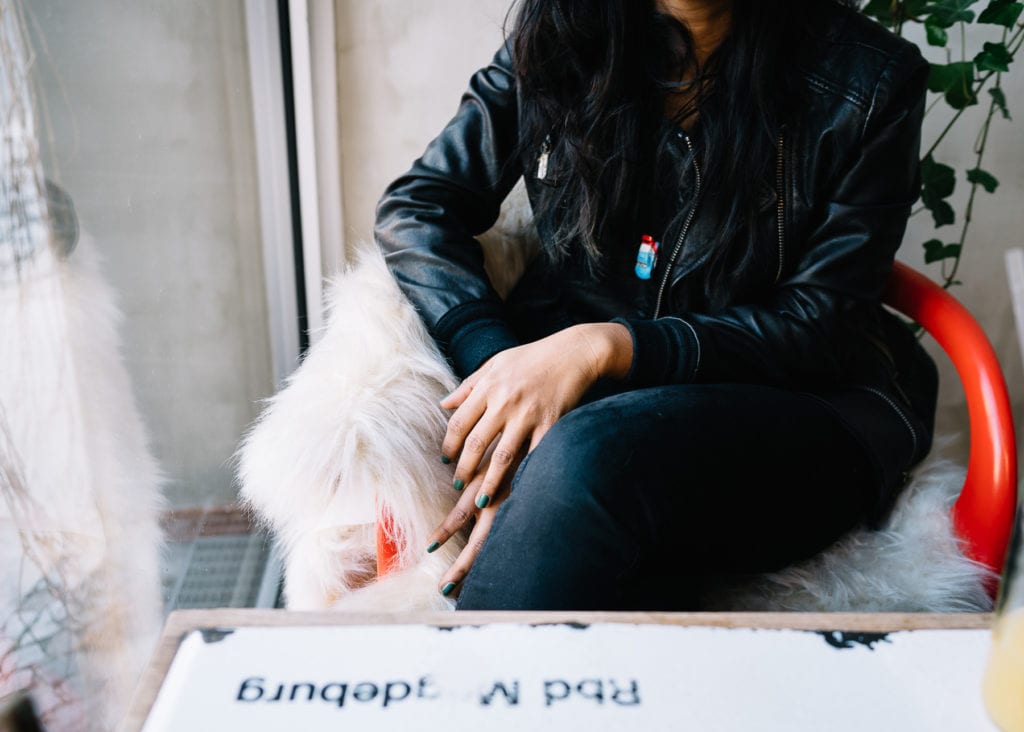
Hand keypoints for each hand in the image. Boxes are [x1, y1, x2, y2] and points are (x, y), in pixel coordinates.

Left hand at [427, 322, 631, 594]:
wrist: (574, 351)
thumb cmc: (532, 357)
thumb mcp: (495, 362)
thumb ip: (468, 385)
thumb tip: (443, 405)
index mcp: (488, 385)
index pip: (459, 422)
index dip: (449, 444)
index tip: (445, 460)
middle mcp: (505, 401)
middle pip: (475, 443)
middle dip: (463, 468)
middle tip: (456, 484)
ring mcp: (529, 414)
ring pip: (501, 456)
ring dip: (487, 482)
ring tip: (478, 500)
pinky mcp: (551, 423)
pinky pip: (534, 455)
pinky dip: (524, 476)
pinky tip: (516, 492)